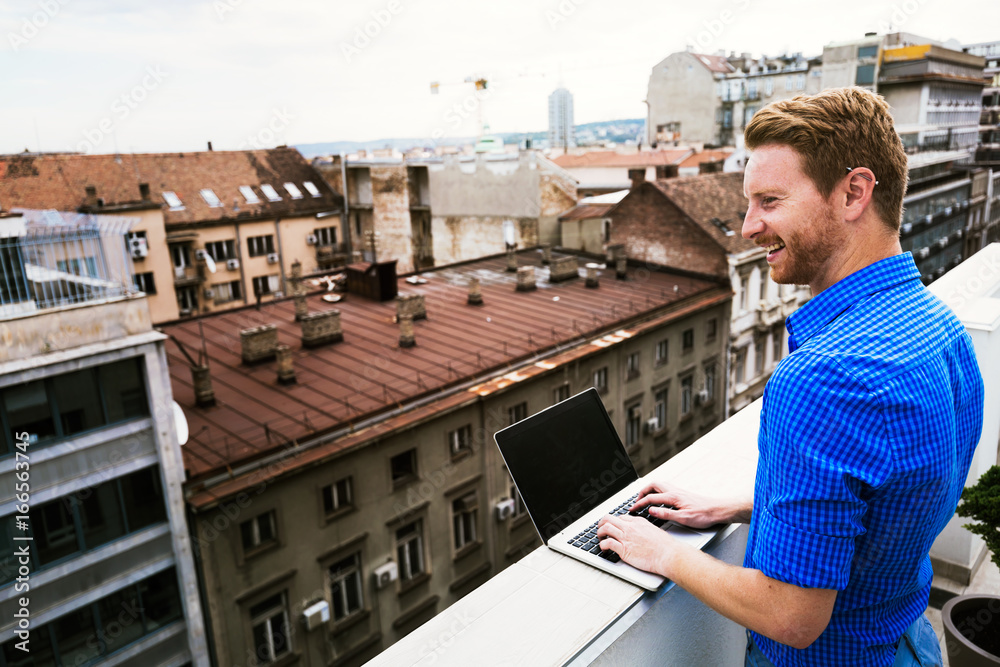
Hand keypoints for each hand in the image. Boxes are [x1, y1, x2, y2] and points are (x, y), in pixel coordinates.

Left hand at [596, 514, 679, 575]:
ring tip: (600, 538)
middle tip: (600, 529)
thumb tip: (639, 532)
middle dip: (601, 523)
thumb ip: (644, 529)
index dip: (614, 522)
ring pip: (605, 528)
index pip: (620, 517)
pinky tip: (603, 549)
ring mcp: (626, 537)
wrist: (668, 554)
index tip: (612, 527)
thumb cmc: (665, 546)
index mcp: (638, 521)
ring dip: (599, 533)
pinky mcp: (624, 549)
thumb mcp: (653, 530)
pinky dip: (602, 546)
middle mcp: (630, 527)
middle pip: (608, 519)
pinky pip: (607, 543)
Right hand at [629, 481, 749, 528]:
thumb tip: (651, 510)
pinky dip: (657, 491)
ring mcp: (678, 491)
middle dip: (642, 492)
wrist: (718, 510)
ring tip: (644, 499)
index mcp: (673, 497)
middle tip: (637, 501)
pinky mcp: (682, 494)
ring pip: (659, 485)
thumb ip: (665, 514)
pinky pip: (665, 488)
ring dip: (649, 490)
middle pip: (653, 485)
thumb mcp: (683, 518)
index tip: (632, 509)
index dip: (639, 504)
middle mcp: (674, 491)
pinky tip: (659, 499)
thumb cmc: (703, 515)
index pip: (650, 498)